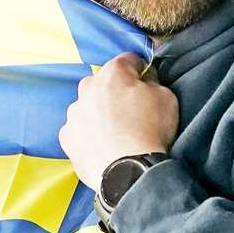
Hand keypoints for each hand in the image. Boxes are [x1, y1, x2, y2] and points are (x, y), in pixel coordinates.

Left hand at [58, 53, 178, 191]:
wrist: (128, 171)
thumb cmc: (150, 131)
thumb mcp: (167, 98)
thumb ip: (152, 83)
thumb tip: (144, 81)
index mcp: (113, 73)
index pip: (128, 61)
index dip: (140, 71)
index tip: (146, 83)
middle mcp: (87, 88)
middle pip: (103, 83)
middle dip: (115, 92)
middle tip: (131, 112)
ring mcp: (74, 113)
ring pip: (88, 106)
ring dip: (99, 113)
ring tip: (116, 133)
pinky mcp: (66, 136)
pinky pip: (78, 129)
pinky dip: (88, 134)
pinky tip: (102, 146)